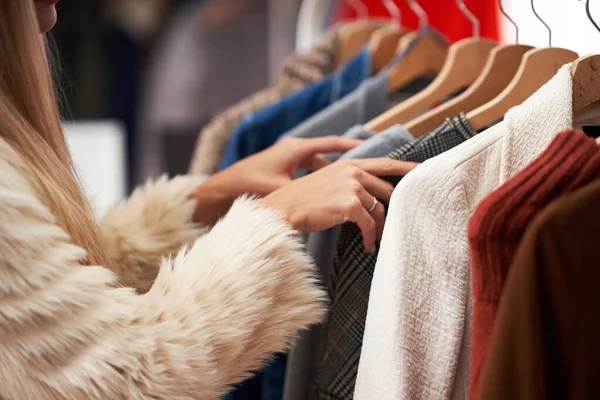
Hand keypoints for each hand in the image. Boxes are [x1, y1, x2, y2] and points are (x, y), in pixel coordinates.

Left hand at [191, 136, 361, 225]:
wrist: (225, 187)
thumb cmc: (249, 186)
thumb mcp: (279, 188)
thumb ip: (302, 192)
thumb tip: (325, 202)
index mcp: (296, 149)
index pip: (331, 143)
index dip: (351, 145)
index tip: (369, 146)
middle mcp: (294, 150)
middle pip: (328, 154)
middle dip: (347, 162)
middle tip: (367, 169)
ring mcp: (289, 159)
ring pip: (319, 165)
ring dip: (334, 175)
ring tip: (353, 186)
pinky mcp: (284, 169)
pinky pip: (309, 172)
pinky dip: (320, 180)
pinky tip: (329, 194)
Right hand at [261, 158, 418, 251]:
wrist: (284, 208)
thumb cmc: (303, 199)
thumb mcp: (328, 181)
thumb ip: (349, 182)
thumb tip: (370, 198)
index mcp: (349, 164)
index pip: (385, 164)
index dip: (406, 168)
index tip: (423, 171)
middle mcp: (353, 172)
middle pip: (386, 190)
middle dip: (394, 208)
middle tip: (398, 222)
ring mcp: (352, 187)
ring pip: (379, 209)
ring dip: (380, 228)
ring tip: (377, 240)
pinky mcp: (350, 204)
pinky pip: (369, 224)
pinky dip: (371, 237)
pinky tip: (369, 246)